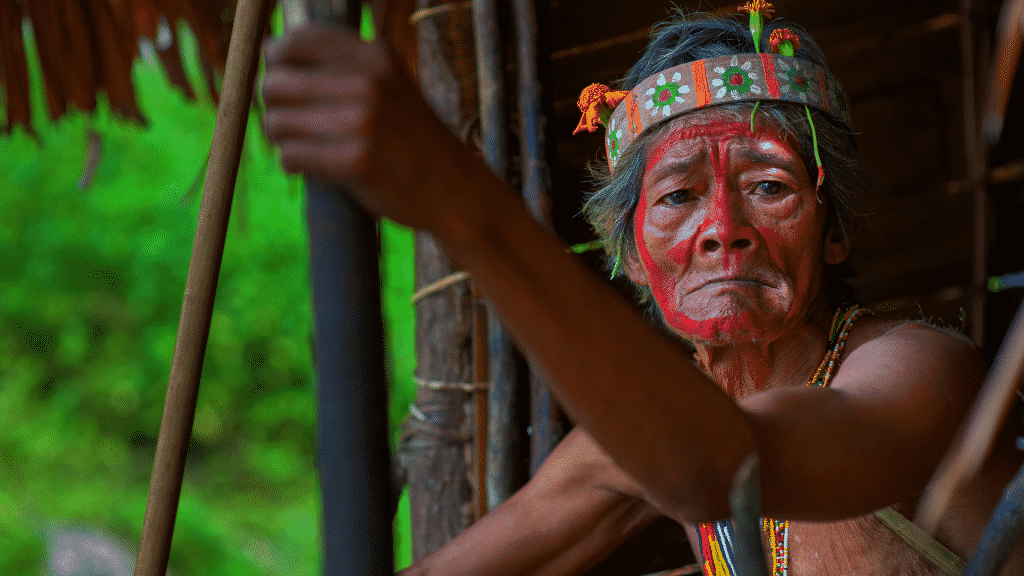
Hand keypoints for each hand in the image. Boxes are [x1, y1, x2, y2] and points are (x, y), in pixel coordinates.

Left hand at [262, 23, 477, 230]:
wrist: (455, 189)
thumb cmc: (412, 139)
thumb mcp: (390, 84)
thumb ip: (342, 66)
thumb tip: (269, 49)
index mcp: (374, 56)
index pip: (297, 41)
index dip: (278, 60)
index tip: (284, 78)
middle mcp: (367, 83)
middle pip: (276, 82)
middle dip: (272, 105)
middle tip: (288, 122)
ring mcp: (361, 122)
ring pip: (277, 121)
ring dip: (281, 139)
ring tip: (302, 146)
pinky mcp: (355, 161)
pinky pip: (291, 156)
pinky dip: (294, 164)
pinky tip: (313, 167)